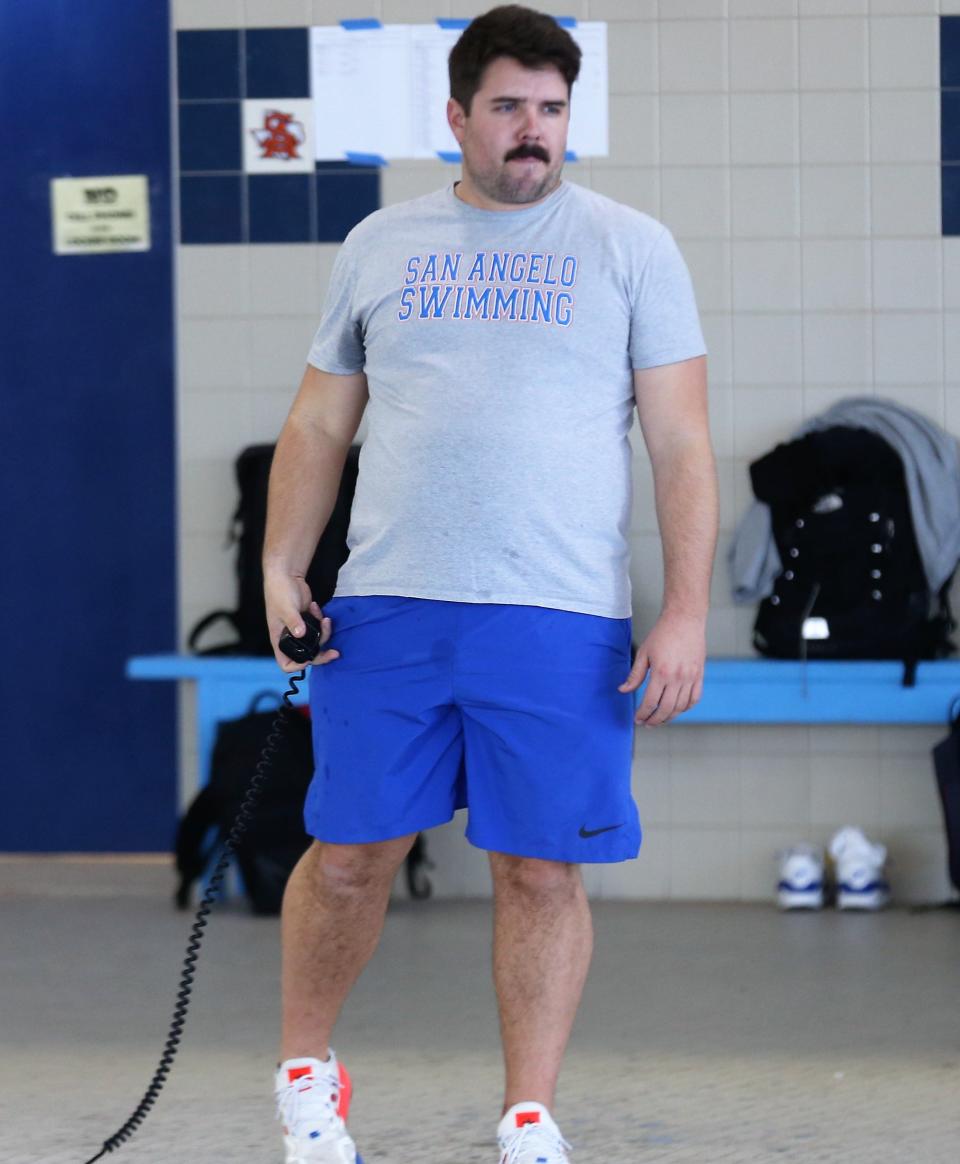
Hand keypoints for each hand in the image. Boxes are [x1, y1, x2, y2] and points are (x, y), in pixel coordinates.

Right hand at [264, 571, 339, 672]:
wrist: (286, 575)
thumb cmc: (279, 592)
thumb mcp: (285, 607)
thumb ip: (293, 621)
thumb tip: (300, 634)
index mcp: (279, 639)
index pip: (285, 663)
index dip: (297, 666)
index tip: (309, 660)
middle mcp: (290, 637)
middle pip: (307, 655)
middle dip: (321, 655)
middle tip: (335, 653)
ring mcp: (301, 629)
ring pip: (317, 642)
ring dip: (324, 632)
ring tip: (324, 618)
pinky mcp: (309, 621)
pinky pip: (320, 628)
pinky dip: (321, 620)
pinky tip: (315, 607)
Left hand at [618, 610, 705, 726]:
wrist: (684, 620)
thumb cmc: (662, 634)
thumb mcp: (644, 653)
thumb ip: (634, 675)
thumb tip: (623, 690)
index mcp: (661, 673)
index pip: (650, 702)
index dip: (642, 713)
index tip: (637, 719)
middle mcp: (678, 678)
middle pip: (666, 709)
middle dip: (655, 720)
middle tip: (647, 723)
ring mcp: (691, 677)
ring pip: (680, 707)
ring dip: (669, 717)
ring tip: (659, 719)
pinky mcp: (699, 675)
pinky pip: (694, 698)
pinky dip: (686, 707)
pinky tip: (677, 709)